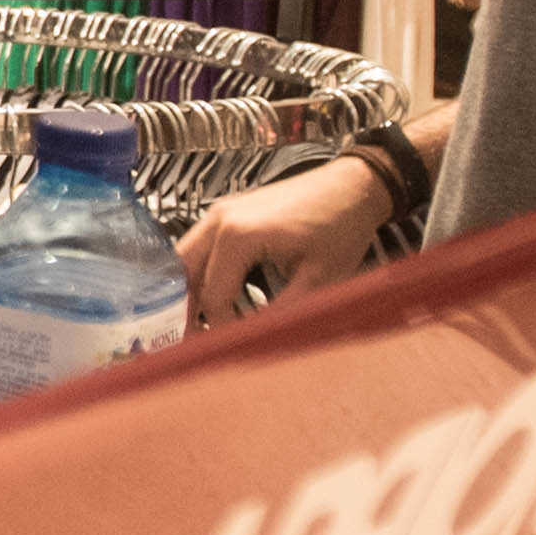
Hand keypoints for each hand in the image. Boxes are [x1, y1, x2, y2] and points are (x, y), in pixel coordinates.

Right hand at [181, 152, 400, 324]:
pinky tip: (213, 296)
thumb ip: (282, 313)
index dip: (218, 328)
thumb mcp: (318, 279)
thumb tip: (254, 342)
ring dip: (187, 291)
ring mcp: (222, 211)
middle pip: (182, 275)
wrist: (353, 186)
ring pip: (184, 258)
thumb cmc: (341, 224)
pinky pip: (200, 246)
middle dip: (183, 312)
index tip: (229, 349)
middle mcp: (222, 219)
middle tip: (189, 343)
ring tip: (197, 324)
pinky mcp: (229, 211)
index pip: (212, 296)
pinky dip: (198, 273)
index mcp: (239, 235)